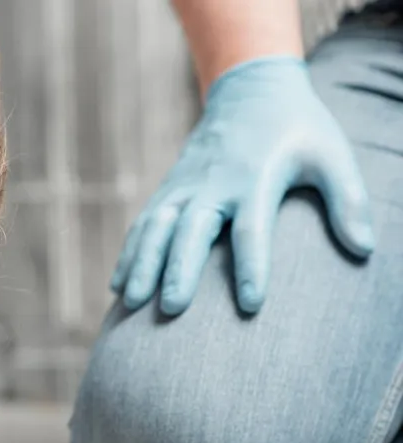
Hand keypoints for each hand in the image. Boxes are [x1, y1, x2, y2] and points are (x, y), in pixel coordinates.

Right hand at [111, 56, 373, 315]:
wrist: (250, 91)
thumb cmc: (298, 131)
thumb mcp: (331, 156)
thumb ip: (347, 200)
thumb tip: (365, 249)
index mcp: (256, 179)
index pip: (252, 229)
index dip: (252, 266)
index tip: (251, 305)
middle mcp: (213, 184)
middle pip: (191, 230)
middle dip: (179, 269)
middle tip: (172, 309)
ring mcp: (185, 187)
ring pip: (156, 228)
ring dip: (142, 265)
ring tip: (131, 303)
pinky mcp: (168, 191)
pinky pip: (143, 226)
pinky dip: (129, 255)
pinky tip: (119, 287)